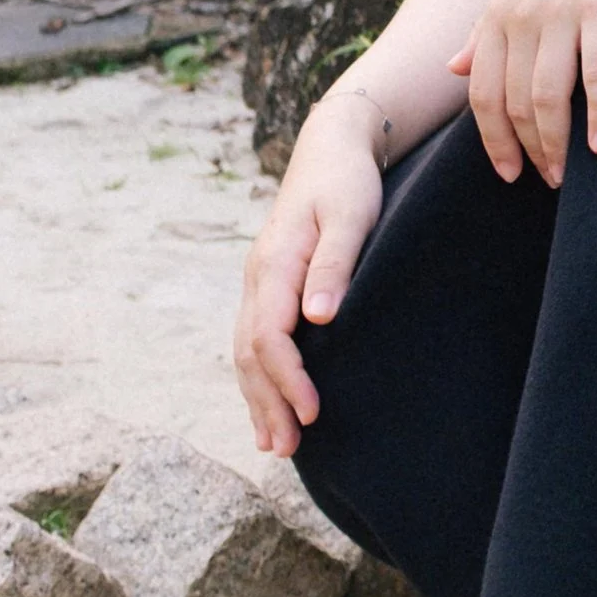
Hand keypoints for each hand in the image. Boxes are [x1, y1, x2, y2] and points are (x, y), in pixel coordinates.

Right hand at [235, 98, 384, 457]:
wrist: (331, 146)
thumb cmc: (348, 181)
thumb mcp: (351, 215)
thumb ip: (334, 265)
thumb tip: (317, 318)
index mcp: (274, 264)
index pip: (269, 336)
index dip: (288, 378)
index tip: (312, 411)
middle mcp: (257, 278)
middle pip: (250, 353)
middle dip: (267, 402)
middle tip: (288, 449)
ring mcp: (258, 283)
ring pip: (245, 352)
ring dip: (258, 399)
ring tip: (275, 444)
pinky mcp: (268, 287)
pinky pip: (253, 342)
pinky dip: (258, 378)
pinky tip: (268, 408)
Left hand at [455, 0, 596, 185]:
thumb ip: (485, 25)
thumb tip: (454, 67)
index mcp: (497, 12)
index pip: (483, 94)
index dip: (493, 140)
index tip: (510, 174)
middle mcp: (521, 15)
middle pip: (515, 103)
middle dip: (528, 151)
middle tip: (548, 182)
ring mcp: (561, 11)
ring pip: (550, 97)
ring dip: (558, 144)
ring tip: (573, 174)